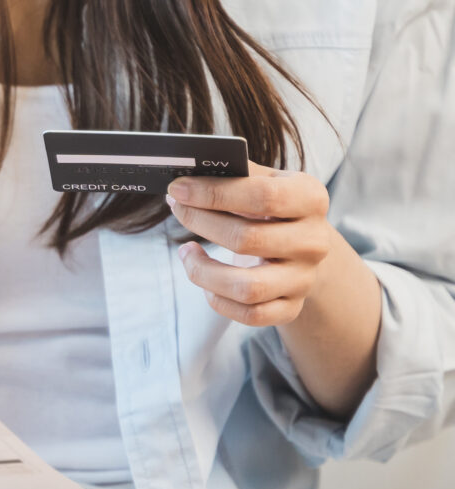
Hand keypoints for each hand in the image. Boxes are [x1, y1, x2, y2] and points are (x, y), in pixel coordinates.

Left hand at [166, 161, 334, 326]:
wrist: (301, 245)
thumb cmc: (272, 208)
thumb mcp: (264, 181)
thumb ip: (234, 173)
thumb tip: (188, 171)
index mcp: (311, 199)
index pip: (261, 196)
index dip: (213, 193)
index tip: (178, 189)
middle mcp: (314, 241)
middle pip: (246, 239)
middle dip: (200, 222)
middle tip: (177, 210)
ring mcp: (303, 279)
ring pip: (246, 287)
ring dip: (202, 271)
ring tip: (185, 252)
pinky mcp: (290, 307)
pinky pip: (248, 314)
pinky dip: (217, 300)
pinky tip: (205, 282)